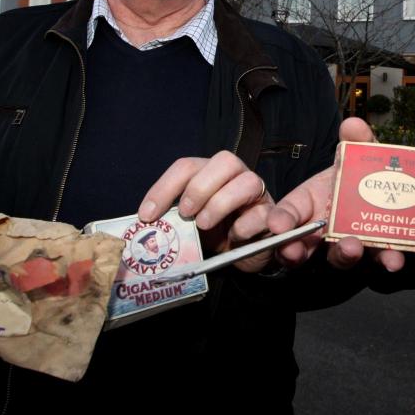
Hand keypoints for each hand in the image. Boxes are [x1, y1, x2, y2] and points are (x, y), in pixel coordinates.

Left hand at [137, 151, 272, 272]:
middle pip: (224, 161)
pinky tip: (233, 237)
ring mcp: (257, 194)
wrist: (244, 252)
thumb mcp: (188, 224)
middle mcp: (236, 176)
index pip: (187, 167)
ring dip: (221, 203)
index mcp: (210, 173)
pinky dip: (244, 227)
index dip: (165, 187)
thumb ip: (171, 219)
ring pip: (248, 182)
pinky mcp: (270, 216)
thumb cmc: (215, 233)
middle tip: (185, 212)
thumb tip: (144, 224)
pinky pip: (261, 214)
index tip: (147, 214)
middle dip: (200, 187)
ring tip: (204, 225)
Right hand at [266, 118, 403, 271]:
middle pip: (303, 245)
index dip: (281, 219)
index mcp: (311, 202)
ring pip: (339, 256)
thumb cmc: (364, 171)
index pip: (288, 213)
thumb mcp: (361, 152)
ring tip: (351, 248)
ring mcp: (348, 242)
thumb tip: (353, 125)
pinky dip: (387, 260)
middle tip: (294, 251)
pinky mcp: (377, 252)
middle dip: (296, 250)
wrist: (393, 188)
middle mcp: (324, 228)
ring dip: (343, 254)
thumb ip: (357, 140)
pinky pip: (379, 258)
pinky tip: (394, 260)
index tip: (276, 226)